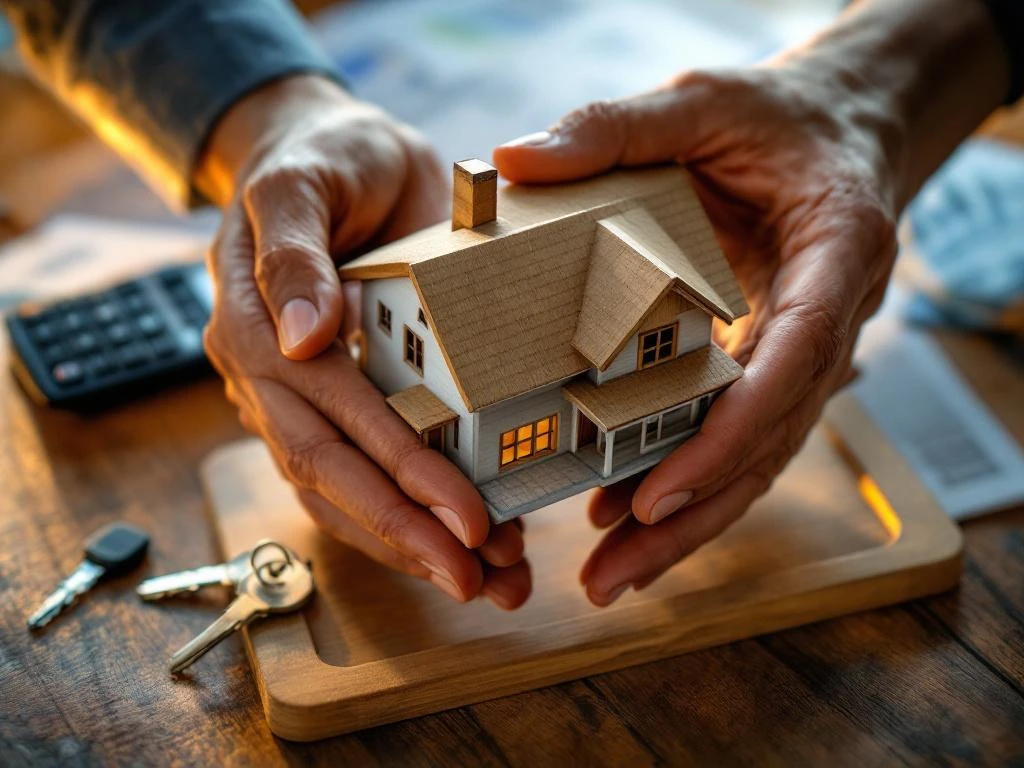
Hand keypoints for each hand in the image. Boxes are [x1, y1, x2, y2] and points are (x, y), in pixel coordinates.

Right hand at [198, 76, 530, 608]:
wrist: (328, 153)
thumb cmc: (321, 159)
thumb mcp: (303, 183)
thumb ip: (295, 255)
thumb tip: (304, 339)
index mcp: (257, 331)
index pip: (330, 419)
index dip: (398, 471)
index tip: (466, 518)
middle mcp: (274, 380)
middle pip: (337, 476)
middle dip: (410, 533)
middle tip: (482, 578)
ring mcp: (304, 397)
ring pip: (349, 491)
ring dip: (415, 542)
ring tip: (491, 581)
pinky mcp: (343, 398)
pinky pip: (369, 469)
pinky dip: (417, 511)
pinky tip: (474, 540)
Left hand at [494, 62, 901, 605]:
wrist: (836, 133)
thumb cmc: (776, 117)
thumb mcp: (701, 100)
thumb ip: (615, 125)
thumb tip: (511, 160)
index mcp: (836, 250)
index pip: (796, 354)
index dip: (734, 431)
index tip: (663, 491)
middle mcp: (829, 318)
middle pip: (773, 437)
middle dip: (694, 511)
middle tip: (614, 572)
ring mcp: (804, 352)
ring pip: (756, 456)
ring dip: (686, 522)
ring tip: (610, 574)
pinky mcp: (768, 364)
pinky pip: (736, 436)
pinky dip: (686, 481)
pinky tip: (623, 516)